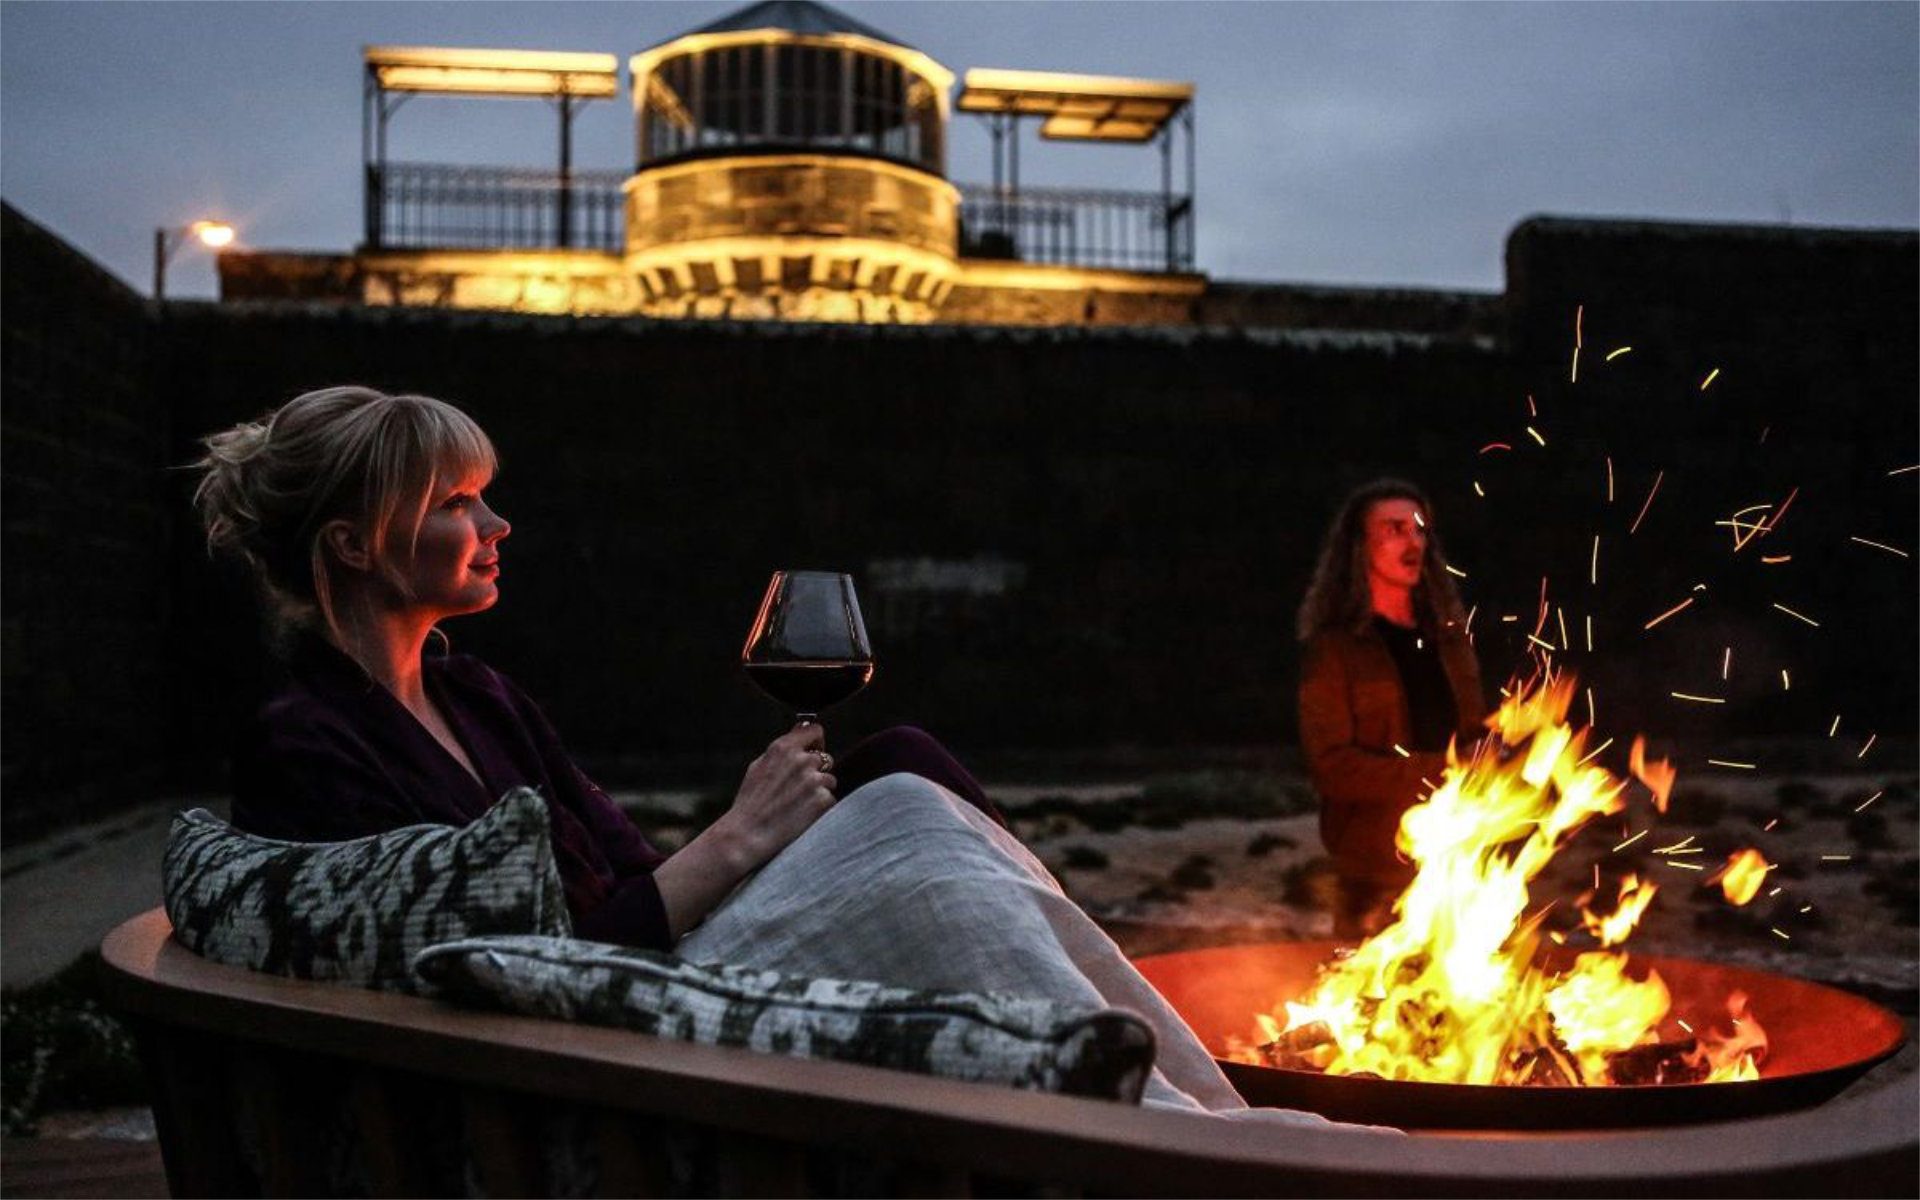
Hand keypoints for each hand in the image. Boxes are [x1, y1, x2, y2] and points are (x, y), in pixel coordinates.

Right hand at [716, 723, 836, 870]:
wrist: (747, 834)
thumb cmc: (749, 802)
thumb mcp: (758, 766)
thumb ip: (782, 750)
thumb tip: (798, 735)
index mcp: (784, 748)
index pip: (815, 730)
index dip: (815, 741)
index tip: (813, 750)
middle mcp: (802, 760)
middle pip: (825, 758)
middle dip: (816, 771)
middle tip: (798, 790)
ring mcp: (814, 780)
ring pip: (829, 780)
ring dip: (819, 790)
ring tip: (797, 805)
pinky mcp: (822, 800)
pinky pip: (830, 799)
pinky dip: (820, 808)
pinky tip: (801, 815)